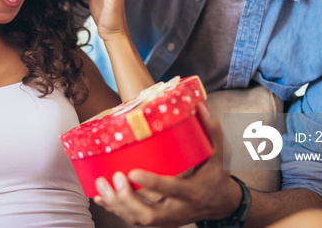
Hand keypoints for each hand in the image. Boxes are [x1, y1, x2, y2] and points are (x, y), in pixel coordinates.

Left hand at [93, 103, 241, 226]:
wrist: (220, 203)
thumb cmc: (216, 174)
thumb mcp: (219, 154)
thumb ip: (211, 131)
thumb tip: (199, 105)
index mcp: (193, 191)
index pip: (172, 189)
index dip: (152, 184)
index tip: (132, 171)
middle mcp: (178, 209)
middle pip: (149, 214)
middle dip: (127, 199)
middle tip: (114, 178)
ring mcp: (167, 218)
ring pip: (138, 219)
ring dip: (117, 204)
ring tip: (102, 184)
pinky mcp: (158, 221)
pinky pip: (134, 219)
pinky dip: (116, 209)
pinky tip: (101, 196)